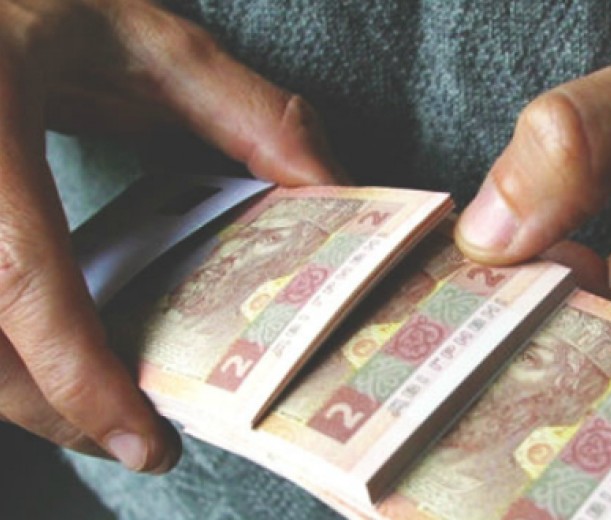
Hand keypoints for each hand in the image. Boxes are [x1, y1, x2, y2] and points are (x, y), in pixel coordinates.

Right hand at [0, 0, 338, 471]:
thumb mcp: (148, 42)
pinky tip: (55, 352)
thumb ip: (246, 113)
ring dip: (28, 392)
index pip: (19, 275)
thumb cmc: (42, 9)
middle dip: (56, 409)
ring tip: (101, 407)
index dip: (77, 374)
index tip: (140, 442)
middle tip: (136, 438)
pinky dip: (7, 352)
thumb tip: (332, 192)